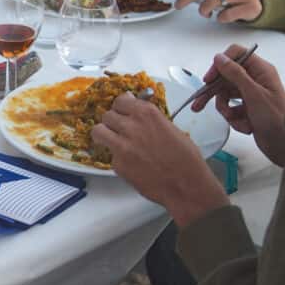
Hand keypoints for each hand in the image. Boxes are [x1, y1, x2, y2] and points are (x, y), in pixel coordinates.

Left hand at [91, 94, 227, 227]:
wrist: (186, 184)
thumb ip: (149, 118)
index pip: (120, 100)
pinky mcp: (118, 164)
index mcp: (147, 113)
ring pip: (98, 131)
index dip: (121, 107)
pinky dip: (117, 159)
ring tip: (111, 141)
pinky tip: (130, 163)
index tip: (123, 111)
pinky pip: (110, 156)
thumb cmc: (185, 158)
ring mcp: (122, 145)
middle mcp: (131, 126)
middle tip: (119, 129)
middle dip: (113, 121)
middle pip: (107, 115)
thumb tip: (136, 110)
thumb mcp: (170, 128)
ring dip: (104, 134)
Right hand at [193, 45, 284, 165]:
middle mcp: (255, 79)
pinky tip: (245, 127)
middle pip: (226, 77)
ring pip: (226, 95)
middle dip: (214, 93)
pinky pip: (232, 109)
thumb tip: (219, 57)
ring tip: (232, 120)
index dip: (220, 65)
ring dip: (226, 109)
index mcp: (260, 70)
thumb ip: (235, 74)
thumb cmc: (276, 118)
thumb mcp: (254, 94)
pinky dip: (234, 119)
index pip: (235, 55)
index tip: (209, 79)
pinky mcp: (249, 109)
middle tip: (198, 104)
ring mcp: (251, 94)